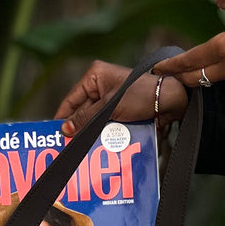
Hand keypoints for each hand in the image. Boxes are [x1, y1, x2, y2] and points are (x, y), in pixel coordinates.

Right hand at [54, 60, 187, 135]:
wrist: (170, 100)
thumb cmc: (140, 95)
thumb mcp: (109, 107)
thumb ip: (86, 119)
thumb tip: (65, 130)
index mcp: (94, 76)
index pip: (71, 99)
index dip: (62, 117)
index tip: (54, 135)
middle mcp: (100, 85)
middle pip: (82, 111)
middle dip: (78, 128)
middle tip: (68, 147)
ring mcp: (111, 97)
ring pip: (94, 119)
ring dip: (91, 133)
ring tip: (83, 149)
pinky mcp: (121, 109)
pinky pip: (106, 122)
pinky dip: (104, 132)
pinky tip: (99, 145)